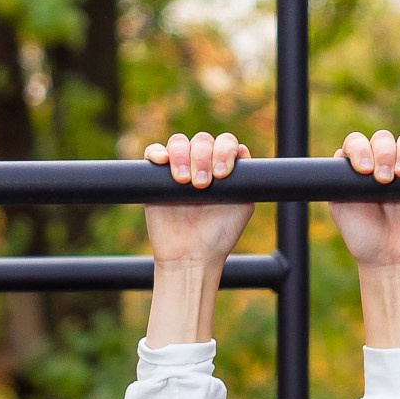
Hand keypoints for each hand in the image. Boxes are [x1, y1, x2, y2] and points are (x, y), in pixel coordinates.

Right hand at [142, 132, 253, 264]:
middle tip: (202, 185)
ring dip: (181, 155)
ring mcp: (178, 169)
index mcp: (222, 167)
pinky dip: (156, 152)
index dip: (224, 151)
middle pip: (202, 140)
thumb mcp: (242, 206)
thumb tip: (240, 151)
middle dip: (203, 158)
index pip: (225, 142)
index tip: (222, 174)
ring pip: (178, 142)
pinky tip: (161, 161)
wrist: (190, 258)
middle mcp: (201, 164)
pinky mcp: (155, 178)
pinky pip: (153, 152)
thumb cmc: (217, 236)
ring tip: (184, 182)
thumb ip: (246, 180)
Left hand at [328, 126, 399, 269]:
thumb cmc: (363, 237)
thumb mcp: (341, 208)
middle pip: (382, 139)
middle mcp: (380, 164)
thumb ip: (339, 181)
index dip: (359, 149)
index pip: (356, 142)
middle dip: (383, 154)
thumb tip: (342, 156)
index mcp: (356, 169)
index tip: (364, 171)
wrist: (391, 259)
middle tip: (383, 180)